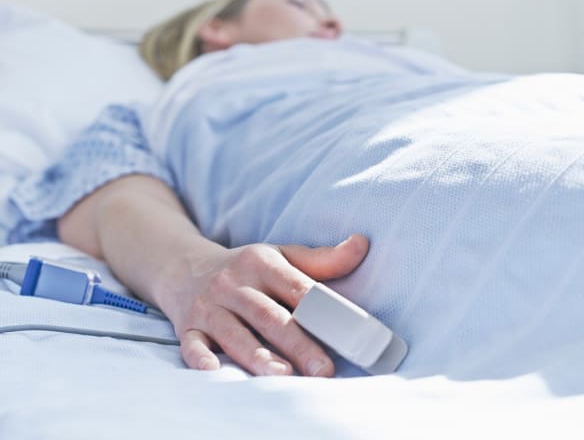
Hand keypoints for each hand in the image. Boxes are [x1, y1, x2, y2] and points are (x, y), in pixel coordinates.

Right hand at [157, 234, 369, 376]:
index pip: (296, 287)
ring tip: (282, 376)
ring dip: (257, 355)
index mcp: (261, 263)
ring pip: (234, 333)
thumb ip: (322, 259)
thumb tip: (362, 244)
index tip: (346, 332)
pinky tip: (216, 372)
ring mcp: (208, 306)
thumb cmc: (246, 267)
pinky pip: (192, 344)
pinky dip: (201, 358)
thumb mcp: (281, 255)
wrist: (183, 266)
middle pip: (269, 316)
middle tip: (323, 369)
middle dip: (298, 344)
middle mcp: (234, 284)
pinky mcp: (187, 327)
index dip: (321, 310)